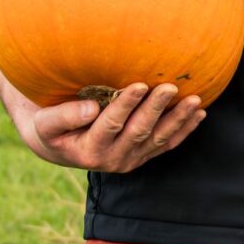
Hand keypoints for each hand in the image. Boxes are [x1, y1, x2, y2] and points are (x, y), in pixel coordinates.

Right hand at [18, 83, 204, 172]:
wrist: (57, 146)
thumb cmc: (48, 129)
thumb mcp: (45, 124)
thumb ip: (63, 117)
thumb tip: (90, 109)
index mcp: (90, 151)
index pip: (111, 125)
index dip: (125, 105)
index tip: (139, 84)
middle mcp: (114, 159)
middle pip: (140, 131)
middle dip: (157, 108)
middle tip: (170, 85)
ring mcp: (131, 159)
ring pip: (159, 139)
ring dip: (178, 119)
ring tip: (195, 100)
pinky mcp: (143, 155)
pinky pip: (167, 144)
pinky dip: (184, 129)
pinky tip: (199, 114)